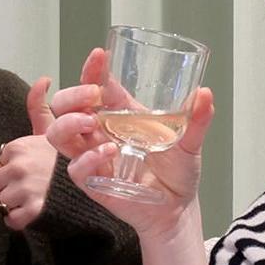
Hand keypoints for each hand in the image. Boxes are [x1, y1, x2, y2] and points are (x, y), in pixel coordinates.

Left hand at [0, 78, 62, 229]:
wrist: (98, 182)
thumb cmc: (73, 155)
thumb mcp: (55, 127)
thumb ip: (40, 106)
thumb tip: (42, 80)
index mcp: (18, 147)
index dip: (7, 169)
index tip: (24, 172)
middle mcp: (19, 167)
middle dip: (4, 189)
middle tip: (23, 189)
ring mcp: (25, 190)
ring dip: (10, 206)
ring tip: (28, 201)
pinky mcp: (34, 212)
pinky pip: (11, 221)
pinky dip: (18, 220)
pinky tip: (32, 213)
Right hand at [39, 45, 216, 233]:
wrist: (178, 207)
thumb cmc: (178, 172)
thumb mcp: (190, 141)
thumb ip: (197, 119)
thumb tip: (205, 93)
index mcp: (119, 114)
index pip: (96, 85)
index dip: (92, 70)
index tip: (99, 56)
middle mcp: (100, 132)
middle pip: (65, 106)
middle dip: (72, 95)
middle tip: (92, 96)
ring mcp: (93, 156)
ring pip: (58, 134)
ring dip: (69, 123)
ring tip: (92, 123)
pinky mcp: (93, 181)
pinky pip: (75, 168)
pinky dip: (87, 158)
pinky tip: (109, 153)